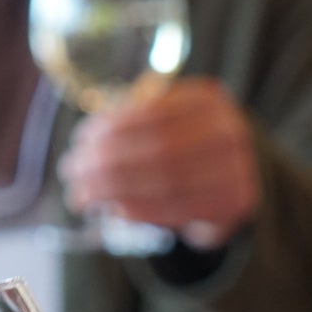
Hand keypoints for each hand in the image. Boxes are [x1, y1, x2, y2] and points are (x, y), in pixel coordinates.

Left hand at [59, 78, 258, 248]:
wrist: (239, 172)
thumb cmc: (188, 143)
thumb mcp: (168, 118)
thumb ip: (135, 123)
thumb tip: (87, 147)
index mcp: (208, 99)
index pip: (153, 112)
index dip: (113, 128)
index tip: (81, 140)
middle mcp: (229, 130)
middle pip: (158, 150)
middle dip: (107, 163)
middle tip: (71, 172)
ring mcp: (239, 167)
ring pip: (165, 183)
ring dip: (115, 192)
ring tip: (82, 195)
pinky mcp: (236, 202)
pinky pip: (178, 210)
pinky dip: (139, 212)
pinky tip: (113, 210)